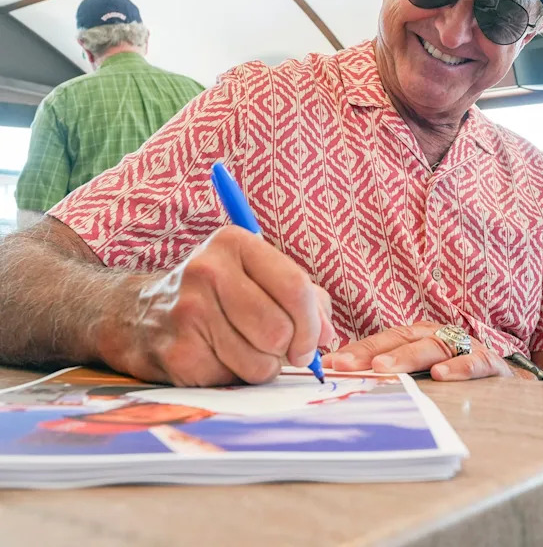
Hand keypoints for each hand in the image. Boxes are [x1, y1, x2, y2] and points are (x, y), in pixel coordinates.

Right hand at [116, 226, 335, 385]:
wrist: (135, 314)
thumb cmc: (216, 295)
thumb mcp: (258, 275)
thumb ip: (306, 298)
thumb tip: (327, 336)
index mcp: (235, 243)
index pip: (294, 287)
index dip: (312, 324)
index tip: (310, 342)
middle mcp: (207, 271)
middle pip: (279, 329)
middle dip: (288, 349)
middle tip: (279, 350)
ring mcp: (187, 312)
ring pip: (259, 362)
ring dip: (263, 367)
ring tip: (243, 349)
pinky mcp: (176, 353)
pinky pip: (232, 379)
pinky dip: (235, 377)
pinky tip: (217, 358)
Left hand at [322, 321, 520, 380]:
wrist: (506, 379)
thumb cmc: (457, 372)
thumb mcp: (423, 370)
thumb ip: (393, 374)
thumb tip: (346, 383)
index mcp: (419, 335)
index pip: (383, 339)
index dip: (357, 350)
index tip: (330, 364)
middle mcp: (439, 335)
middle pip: (402, 338)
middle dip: (372, 351)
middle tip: (347, 366)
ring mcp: (465, 346)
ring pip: (433, 346)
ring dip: (408, 357)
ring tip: (384, 368)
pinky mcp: (490, 363)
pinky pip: (474, 362)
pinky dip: (458, 368)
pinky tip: (441, 375)